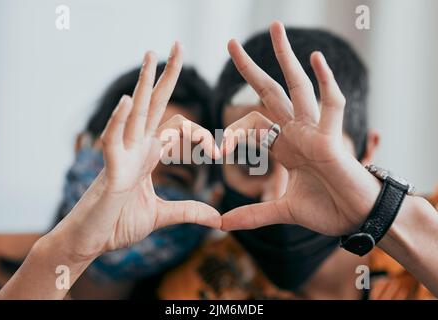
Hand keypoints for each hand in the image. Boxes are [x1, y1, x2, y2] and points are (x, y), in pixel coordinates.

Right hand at [53, 43, 220, 260]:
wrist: (92, 242)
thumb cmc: (118, 224)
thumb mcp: (162, 216)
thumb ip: (189, 211)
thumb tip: (217, 217)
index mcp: (149, 156)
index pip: (178, 129)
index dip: (201, 136)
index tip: (218, 153)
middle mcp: (136, 149)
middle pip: (154, 106)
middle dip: (166, 77)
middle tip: (176, 46)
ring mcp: (122, 157)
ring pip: (134, 114)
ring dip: (143, 85)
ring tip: (150, 55)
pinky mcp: (109, 171)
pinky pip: (112, 140)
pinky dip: (119, 120)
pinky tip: (129, 100)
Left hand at [221, 22, 380, 235]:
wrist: (356, 220)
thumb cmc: (328, 209)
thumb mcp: (282, 210)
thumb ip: (254, 214)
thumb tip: (222, 225)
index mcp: (283, 146)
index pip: (251, 124)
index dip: (231, 136)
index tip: (215, 151)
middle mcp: (296, 132)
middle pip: (269, 92)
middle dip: (250, 69)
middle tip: (230, 43)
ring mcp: (313, 131)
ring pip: (298, 86)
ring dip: (286, 57)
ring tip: (275, 27)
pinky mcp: (331, 138)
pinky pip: (331, 105)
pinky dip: (326, 82)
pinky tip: (316, 58)